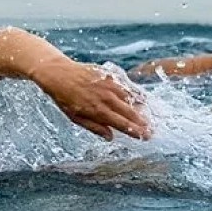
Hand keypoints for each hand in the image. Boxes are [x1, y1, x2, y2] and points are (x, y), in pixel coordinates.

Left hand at [33, 60, 150, 140]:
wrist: (59, 73)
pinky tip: (141, 98)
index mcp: (98, 111)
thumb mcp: (75, 117)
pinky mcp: (110, 75)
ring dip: (142, 108)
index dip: (136, 132)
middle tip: (152, 130)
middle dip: (143, 122)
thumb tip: (111, 137)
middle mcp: (107, 98)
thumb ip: (94, 127)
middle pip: (131, 113)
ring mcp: (110, 85)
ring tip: (149, 116)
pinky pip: (127, 85)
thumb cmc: (65, 98)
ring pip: (132, 98)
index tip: (146, 137)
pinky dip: (136, 93)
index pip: (122, 124)